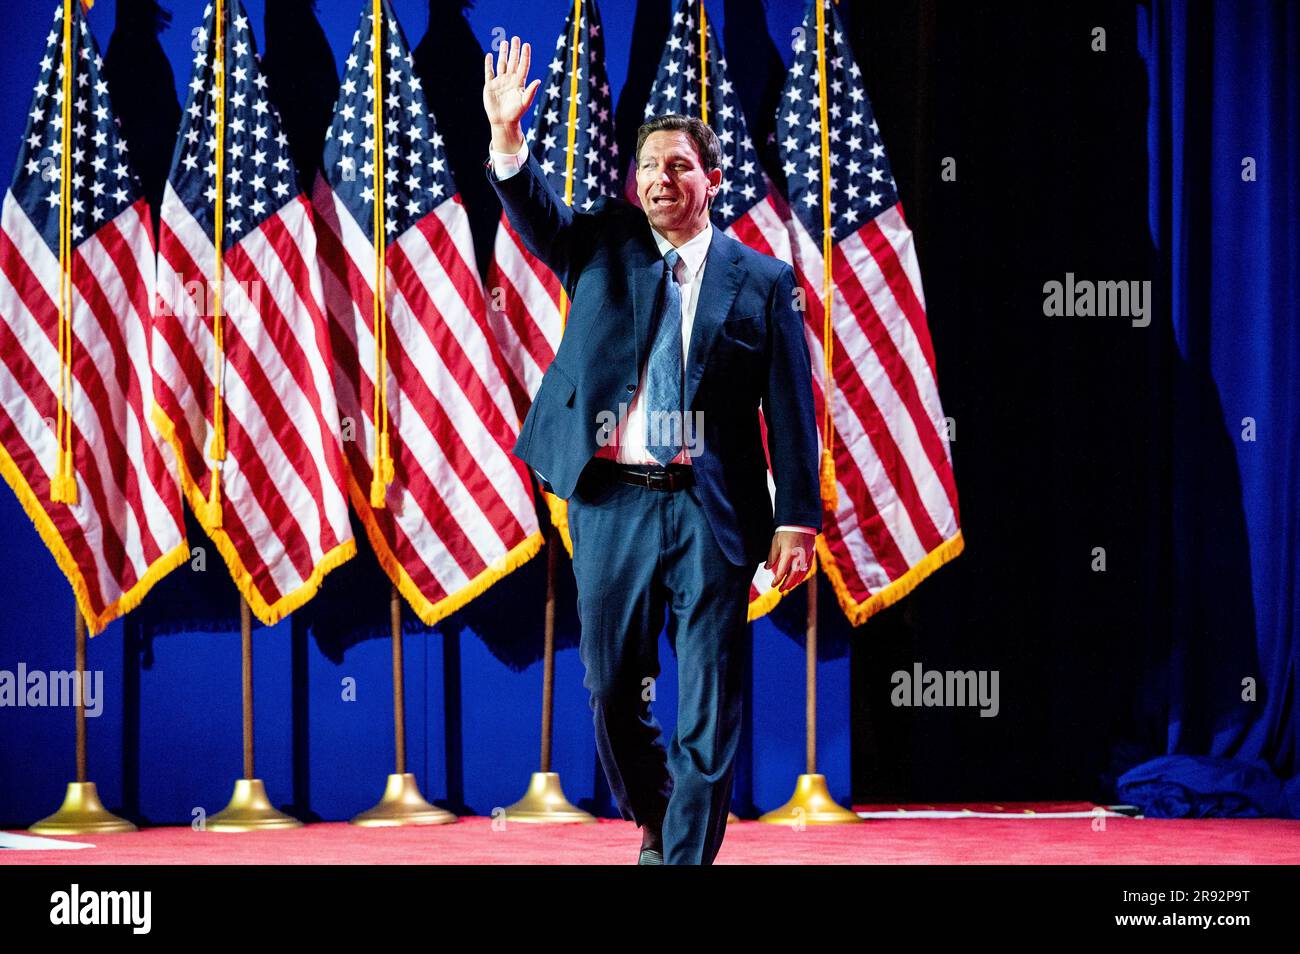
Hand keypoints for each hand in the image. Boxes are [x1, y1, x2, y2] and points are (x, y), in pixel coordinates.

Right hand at [482, 35, 540, 151]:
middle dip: (514, 50)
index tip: (526, 45)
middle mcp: (510, 80)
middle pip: (513, 61)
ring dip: (503, 53)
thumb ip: (531, 91)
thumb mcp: (525, 102)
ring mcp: (500, 82)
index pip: (523, 65)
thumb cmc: (516, 113)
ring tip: (504, 42)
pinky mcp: (490, 86)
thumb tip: (538, 80)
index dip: (525, 55)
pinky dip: (489, 64)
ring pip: (502, 64)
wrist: (503, 122)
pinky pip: (489, 72)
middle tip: (515, 38)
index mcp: (519, 82)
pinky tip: (490, 56)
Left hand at [764, 529, 814, 592]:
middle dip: (786, 584)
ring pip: (801, 573)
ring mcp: (807, 555)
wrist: (801, 521)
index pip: (782, 571)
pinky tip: (798, 579)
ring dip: (795, 581)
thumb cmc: (786, 530)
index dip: (777, 580)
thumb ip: (772, 557)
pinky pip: (808, 568)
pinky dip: (803, 575)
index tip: (773, 585)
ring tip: (788, 587)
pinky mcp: (811, 553)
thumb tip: (766, 568)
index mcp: (789, 553)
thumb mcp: (775, 542)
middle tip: (780, 590)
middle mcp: (799, 556)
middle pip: (793, 575)